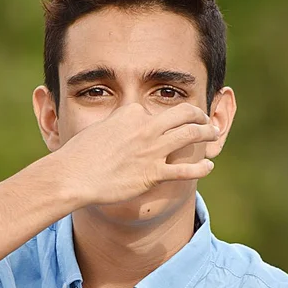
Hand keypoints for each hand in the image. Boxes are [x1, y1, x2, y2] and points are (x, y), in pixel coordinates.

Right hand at [59, 102, 217, 205]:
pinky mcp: (154, 173)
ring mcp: (152, 150)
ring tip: (213, 135)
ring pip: (191, 135)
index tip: (169, 122)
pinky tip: (209, 167)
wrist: (73, 176)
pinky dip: (201, 168)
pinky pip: (186, 170)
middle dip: (198, 115)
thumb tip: (119, 132)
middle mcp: (146, 127)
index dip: (163, 117)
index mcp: (131, 113)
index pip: (155, 111)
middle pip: (183, 114)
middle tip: (205, 120)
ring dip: (207, 133)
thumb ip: (115, 127)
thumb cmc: (79, 155)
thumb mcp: (97, 130)